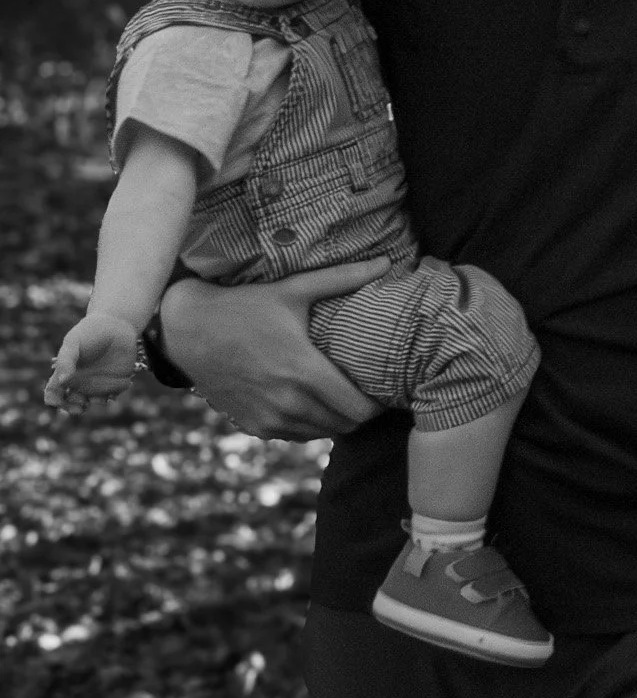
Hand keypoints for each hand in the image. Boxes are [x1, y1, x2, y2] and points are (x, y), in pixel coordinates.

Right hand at [47, 312, 141, 412]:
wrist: (115, 325)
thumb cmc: (88, 332)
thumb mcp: (72, 342)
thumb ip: (65, 360)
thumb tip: (62, 381)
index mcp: (64, 373)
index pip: (54, 393)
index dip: (55, 401)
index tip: (60, 401)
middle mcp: (80, 382)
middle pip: (73, 403)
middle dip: (76, 407)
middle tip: (83, 404)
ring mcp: (98, 382)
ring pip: (95, 400)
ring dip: (99, 400)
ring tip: (105, 394)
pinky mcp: (116, 380)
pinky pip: (115, 392)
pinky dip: (118, 391)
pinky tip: (125, 381)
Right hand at [159, 260, 389, 440]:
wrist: (188, 330)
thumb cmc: (246, 306)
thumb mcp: (294, 289)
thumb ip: (342, 278)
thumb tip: (387, 262)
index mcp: (302, 370)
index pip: (358, 408)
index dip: (378, 404)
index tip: (384, 388)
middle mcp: (287, 401)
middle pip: (346, 425)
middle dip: (362, 411)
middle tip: (368, 391)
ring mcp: (268, 418)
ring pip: (323, 433)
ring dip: (337, 419)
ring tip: (343, 395)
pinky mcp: (253, 425)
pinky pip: (296, 436)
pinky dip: (310, 424)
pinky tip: (313, 402)